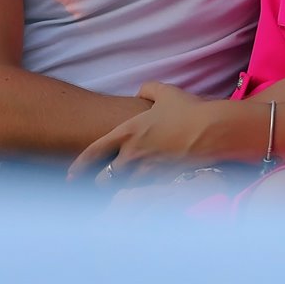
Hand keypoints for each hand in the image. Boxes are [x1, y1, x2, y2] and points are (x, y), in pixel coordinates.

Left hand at [68, 82, 223, 185]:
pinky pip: (144, 193)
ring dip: (121, 189)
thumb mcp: (166, 92)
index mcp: (128, 132)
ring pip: (124, 188)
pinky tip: (143, 191)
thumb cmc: (190, 110)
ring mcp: (148, 171)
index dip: (79, 166)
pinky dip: (140, 193)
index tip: (71, 175)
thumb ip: (148, 90)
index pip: (94, 152)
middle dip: (101, 182)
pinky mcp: (164, 182)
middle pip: (105, 178)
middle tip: (99, 183)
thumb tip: (141, 92)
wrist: (213, 131)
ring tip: (120, 190)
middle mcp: (133, 154)